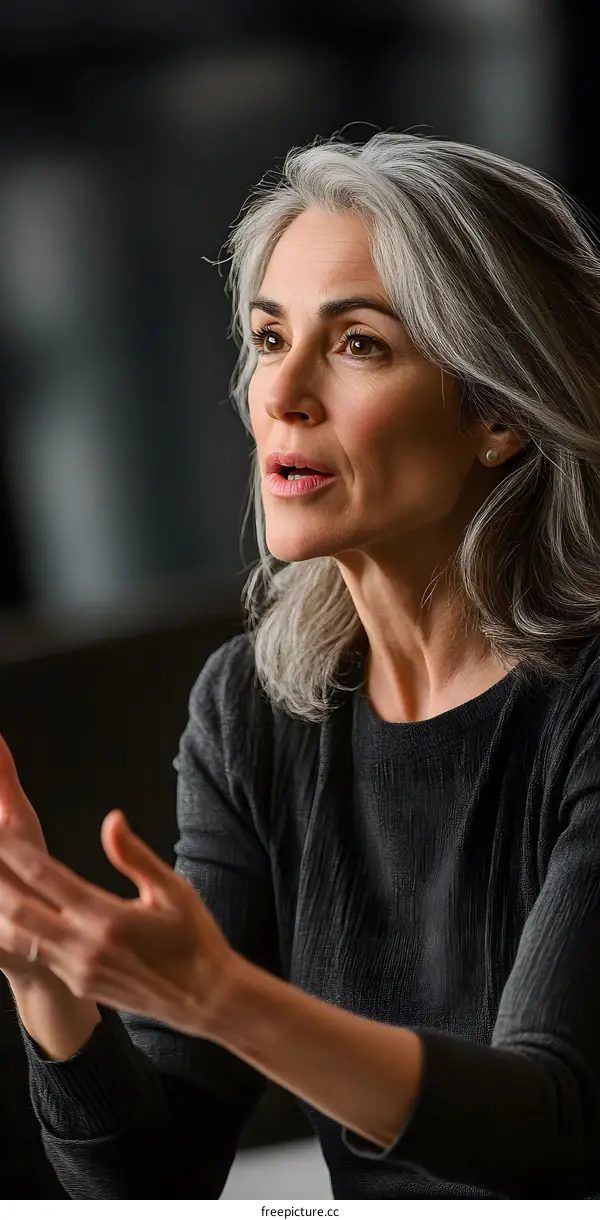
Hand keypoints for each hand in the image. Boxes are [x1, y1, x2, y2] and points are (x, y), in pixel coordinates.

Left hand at [0, 735, 239, 1035]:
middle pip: (19, 910)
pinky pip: (35, 955)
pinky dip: (15, 933)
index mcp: (107, 918)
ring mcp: (77, 969)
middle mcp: (84, 946)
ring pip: (20, 937)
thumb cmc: (194, 939)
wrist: (205, 999)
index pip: (46, 877)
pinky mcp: (78, 983)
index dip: (14, 852)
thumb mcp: (173, 890)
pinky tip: (9, 915)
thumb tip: (111, 819)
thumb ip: (135, 856)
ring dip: (1, 909)